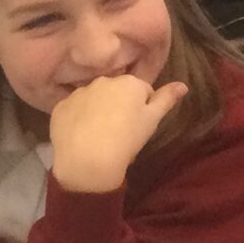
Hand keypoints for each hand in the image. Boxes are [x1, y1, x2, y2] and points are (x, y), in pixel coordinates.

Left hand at [47, 75, 189, 193]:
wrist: (88, 161)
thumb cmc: (126, 140)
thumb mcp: (152, 121)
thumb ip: (167, 99)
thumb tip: (183, 85)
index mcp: (129, 83)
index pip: (142, 90)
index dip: (142, 108)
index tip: (138, 126)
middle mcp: (102, 81)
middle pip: (116, 92)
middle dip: (118, 105)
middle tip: (119, 131)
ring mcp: (78, 93)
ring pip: (93, 99)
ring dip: (97, 110)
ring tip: (98, 135)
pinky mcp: (60, 107)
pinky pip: (72, 110)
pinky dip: (77, 119)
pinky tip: (80, 136)